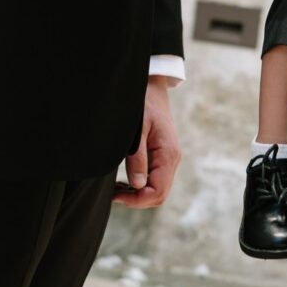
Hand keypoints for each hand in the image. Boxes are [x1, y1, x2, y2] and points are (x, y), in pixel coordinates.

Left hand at [114, 74, 180, 208]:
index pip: (157, 191)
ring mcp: (169, 158)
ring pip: (157, 189)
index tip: (116, 196)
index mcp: (168, 155)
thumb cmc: (143, 103)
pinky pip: (155, 179)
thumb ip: (137, 157)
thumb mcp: (137, 130)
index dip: (137, 200)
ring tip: (116, 189)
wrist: (152, 86)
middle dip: (137, 200)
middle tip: (113, 195)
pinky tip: (124, 181)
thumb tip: (137, 184)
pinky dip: (141, 185)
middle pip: (159, 195)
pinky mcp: (163, 156)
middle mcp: (172, 159)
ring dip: (138, 194)